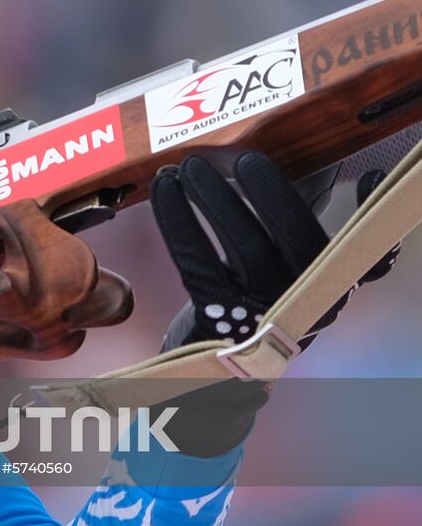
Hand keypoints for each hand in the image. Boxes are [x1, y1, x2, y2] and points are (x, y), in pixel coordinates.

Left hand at [148, 151, 394, 455]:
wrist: (219, 368)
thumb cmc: (256, 301)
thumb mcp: (289, 268)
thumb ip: (299, 226)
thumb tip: (345, 174)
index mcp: (333, 285)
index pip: (354, 247)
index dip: (361, 212)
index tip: (358, 173)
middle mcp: (308, 302)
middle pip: (296, 238)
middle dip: (268, 190)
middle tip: (241, 157)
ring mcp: (264, 314)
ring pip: (244, 246)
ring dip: (213, 198)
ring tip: (188, 167)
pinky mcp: (219, 319)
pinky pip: (197, 262)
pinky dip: (177, 221)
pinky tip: (164, 191)